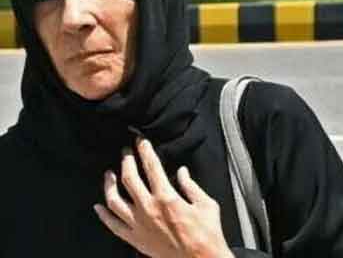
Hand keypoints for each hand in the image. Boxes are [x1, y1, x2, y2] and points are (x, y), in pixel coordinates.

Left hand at [94, 138, 234, 257]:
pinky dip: (103, 215)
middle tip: (125, 152)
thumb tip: (182, 172)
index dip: (144, 150)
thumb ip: (191, 186)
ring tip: (108, 174)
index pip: (151, 166)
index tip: (140, 141)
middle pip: (129, 178)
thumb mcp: (206, 204)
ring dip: (109, 184)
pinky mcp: (134, 239)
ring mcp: (138, 224)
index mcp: (167, 197)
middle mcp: (148, 208)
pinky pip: (112, 225)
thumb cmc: (207, 234)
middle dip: (126, 161)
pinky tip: (99, 206)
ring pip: (114, 200)